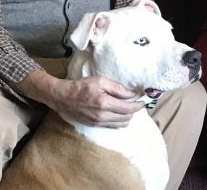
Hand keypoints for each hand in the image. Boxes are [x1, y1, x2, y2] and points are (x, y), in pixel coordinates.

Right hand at [19, 70, 146, 127]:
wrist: (62, 97)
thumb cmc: (81, 86)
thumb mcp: (100, 80)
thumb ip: (118, 88)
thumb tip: (132, 94)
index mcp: (105, 103)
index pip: (128, 109)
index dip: (138, 106)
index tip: (143, 101)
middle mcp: (102, 116)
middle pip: (126, 118)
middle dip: (134, 111)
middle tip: (136, 103)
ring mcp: (98, 122)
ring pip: (120, 124)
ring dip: (127, 117)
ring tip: (128, 108)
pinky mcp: (94, 125)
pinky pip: (112, 126)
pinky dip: (119, 121)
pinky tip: (119, 113)